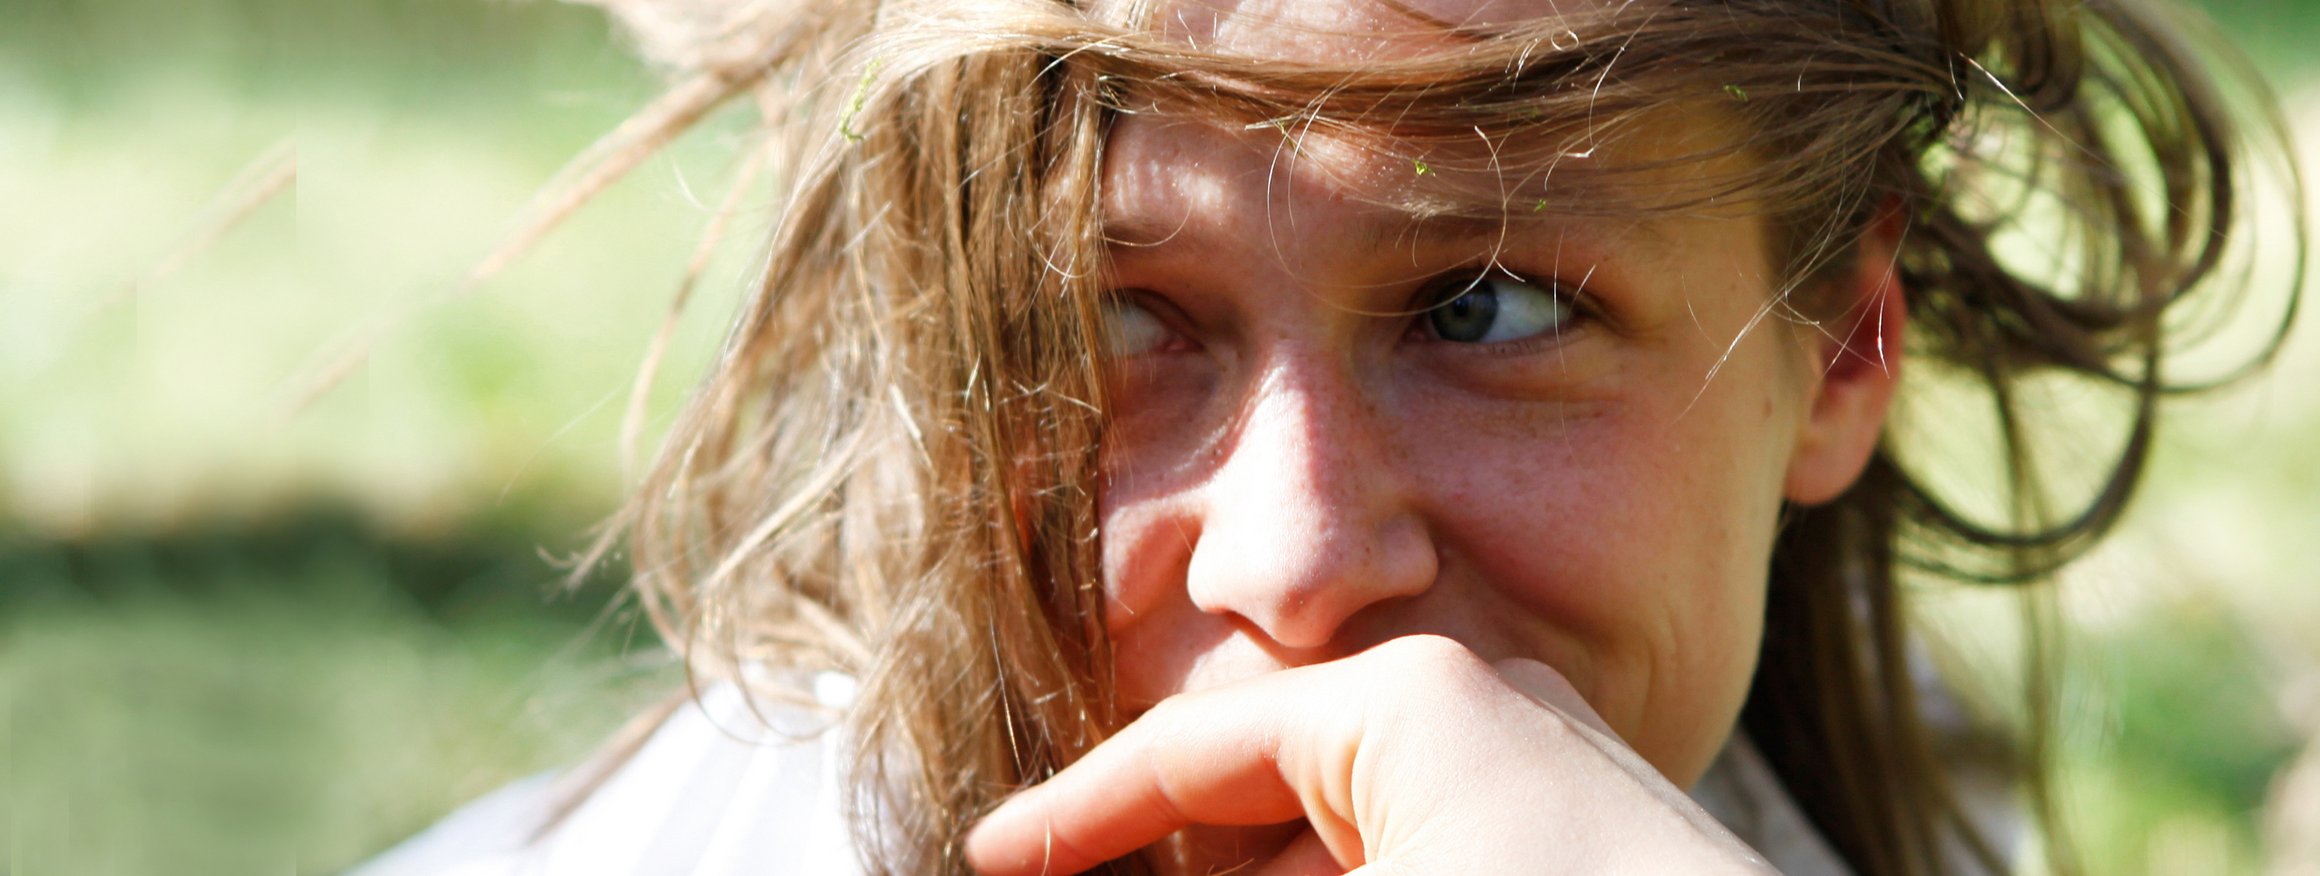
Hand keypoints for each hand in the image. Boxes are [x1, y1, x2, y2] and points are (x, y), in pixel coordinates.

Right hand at [964, 635, 1776, 874]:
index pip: (1190, 748)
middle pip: (1274, 789)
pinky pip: (1439, 847)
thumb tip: (1034, 868)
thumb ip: (1208, 872)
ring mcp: (1555, 771)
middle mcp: (1488, 706)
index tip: (992, 862)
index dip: (1074, 812)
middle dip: (1183, 858)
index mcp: (1413, 702)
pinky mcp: (1599, 841)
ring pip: (1356, 829)